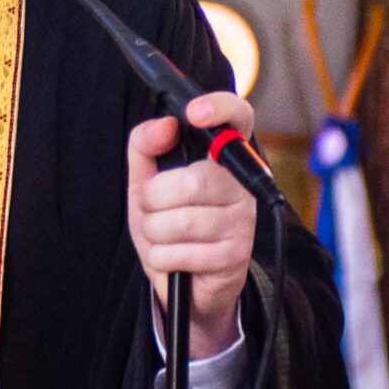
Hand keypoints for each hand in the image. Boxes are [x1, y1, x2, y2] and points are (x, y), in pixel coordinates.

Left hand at [125, 92, 257, 355]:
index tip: (193, 112)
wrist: (186, 280)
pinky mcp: (236, 256)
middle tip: (156, 209)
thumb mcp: (146, 182)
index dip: (220, 108)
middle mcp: (242, 185)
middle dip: (154, 201)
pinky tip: (175, 258)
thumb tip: (162, 125)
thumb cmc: (168, 221)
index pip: (239, 119)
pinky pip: (177, 253)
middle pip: (190, 182)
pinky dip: (161, 258)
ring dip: (154, 233)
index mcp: (224, 158)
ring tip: (165, 236)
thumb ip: (145, 147)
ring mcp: (243, 222)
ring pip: (178, 222)